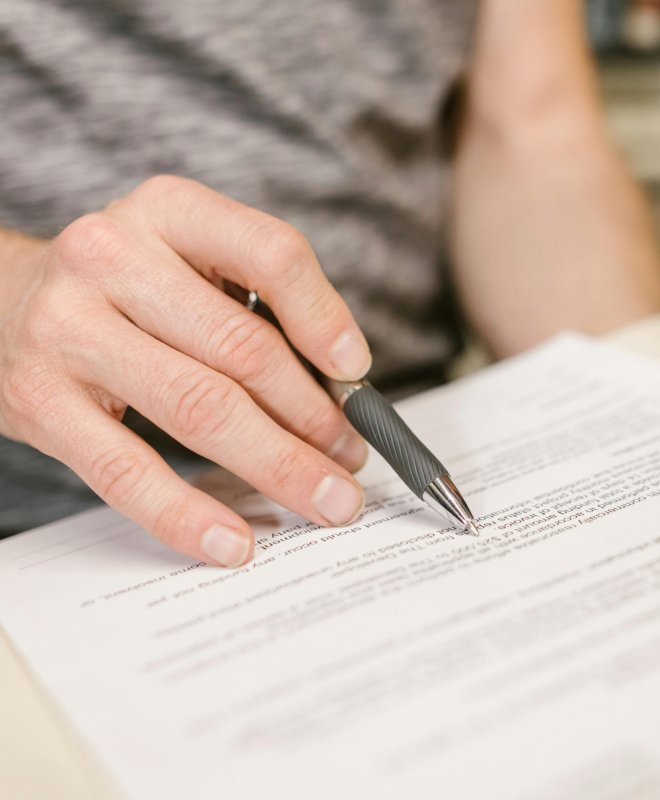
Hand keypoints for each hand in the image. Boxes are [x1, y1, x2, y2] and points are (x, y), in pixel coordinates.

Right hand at [0, 176, 371, 565]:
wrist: (1, 299)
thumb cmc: (122, 288)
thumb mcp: (187, 265)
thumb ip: (255, 310)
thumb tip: (338, 389)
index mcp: (170, 212)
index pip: (270, 254)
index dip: (325, 319)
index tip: (357, 373)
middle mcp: (113, 257)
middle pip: (242, 348)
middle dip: (313, 416)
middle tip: (350, 457)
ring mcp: (70, 329)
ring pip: (198, 408)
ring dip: (276, 464)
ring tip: (325, 497)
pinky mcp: (39, 401)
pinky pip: (125, 470)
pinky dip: (186, 513)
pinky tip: (233, 542)